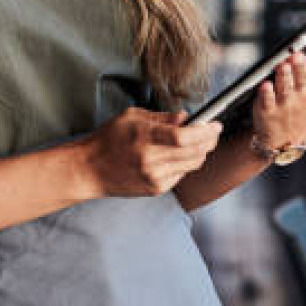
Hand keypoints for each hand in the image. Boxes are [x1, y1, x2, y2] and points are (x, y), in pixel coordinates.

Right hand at [82, 107, 221, 197]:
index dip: (205, 130)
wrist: (90, 169)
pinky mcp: (156, 189)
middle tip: (212, 131)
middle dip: (209, 140)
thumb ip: (162, 118)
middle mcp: (151, 160)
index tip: (214, 124)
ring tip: (195, 141)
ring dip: (200, 151)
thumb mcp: (132, 117)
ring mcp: (155, 177)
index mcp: (144, 137)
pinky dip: (185, 163)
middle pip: (195, 152)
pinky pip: (182, 174)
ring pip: (193, 164)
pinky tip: (176, 155)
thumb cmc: (108, 139)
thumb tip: (186, 117)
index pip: (184, 136)